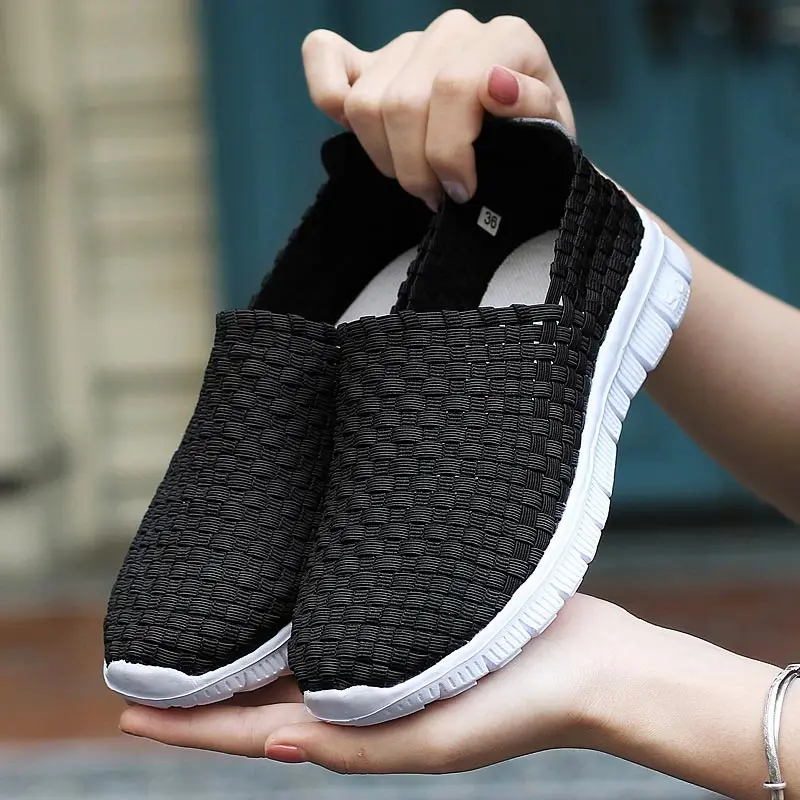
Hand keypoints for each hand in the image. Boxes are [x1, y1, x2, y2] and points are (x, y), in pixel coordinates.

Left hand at [119, 595, 632, 772]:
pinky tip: (277, 596)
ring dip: (242, 651)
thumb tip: (270, 743)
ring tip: (196, 629)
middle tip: (145, 664)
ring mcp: (378, 657)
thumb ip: (356, 746)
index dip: (189, 726)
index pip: (253, 732)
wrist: (587, 660)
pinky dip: (293, 619)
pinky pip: (331, 621)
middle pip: (262, 696)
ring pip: (292, 656)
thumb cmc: (520, 704)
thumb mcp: (436, 740)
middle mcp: (359, 693)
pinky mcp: (399, 620)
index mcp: (360, 729)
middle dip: (203, 687)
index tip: (126, 711)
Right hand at [302, 10, 574, 210]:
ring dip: (385, 157)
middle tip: (438, 197)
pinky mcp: (367, 61)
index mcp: (506, 39)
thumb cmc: (535, 149)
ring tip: (416, 178)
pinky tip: (357, 133)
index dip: (449, 150)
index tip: (462, 192)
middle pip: (401, 103)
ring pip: (363, 103)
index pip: (453, 86)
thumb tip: (496, 84)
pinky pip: (323, 59)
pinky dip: (328, 95)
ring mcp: (406, 45)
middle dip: (415, 167)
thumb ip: (537, 110)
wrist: (519, 150)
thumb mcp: (553, 139)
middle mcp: (453, 31)